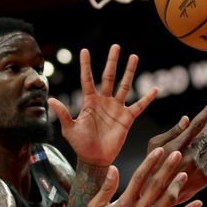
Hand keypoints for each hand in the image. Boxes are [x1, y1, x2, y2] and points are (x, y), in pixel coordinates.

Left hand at [49, 45, 156, 165]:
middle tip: (116, 46)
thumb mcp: (69, 129)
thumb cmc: (80, 145)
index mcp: (89, 101)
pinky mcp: (127, 118)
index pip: (87, 79)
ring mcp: (116, 108)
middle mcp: (104, 101)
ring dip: (129, 72)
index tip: (85, 50)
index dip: (86, 65)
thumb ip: (64, 114)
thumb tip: (52, 99)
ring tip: (134, 56)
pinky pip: (139, 106)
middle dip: (112, 61)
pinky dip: (147, 98)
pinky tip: (155, 89)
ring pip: (124, 86)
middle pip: (109, 76)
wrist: (95, 159)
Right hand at [87, 148, 202, 206]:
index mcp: (124, 203)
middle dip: (167, 169)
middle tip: (177, 154)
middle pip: (156, 186)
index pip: (139, 178)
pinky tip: (198, 203)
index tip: (159, 150)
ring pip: (167, 202)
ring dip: (177, 187)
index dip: (150, 163)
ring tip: (184, 174)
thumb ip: (106, 188)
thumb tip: (113, 168)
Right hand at [146, 99, 206, 203]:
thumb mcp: (154, 146)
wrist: (156, 197)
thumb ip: (172, 132)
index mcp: (178, 145)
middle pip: (206, 136)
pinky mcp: (205, 179)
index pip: (197, 124)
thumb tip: (187, 119)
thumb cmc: (151, 165)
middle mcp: (191, 156)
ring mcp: (199, 168)